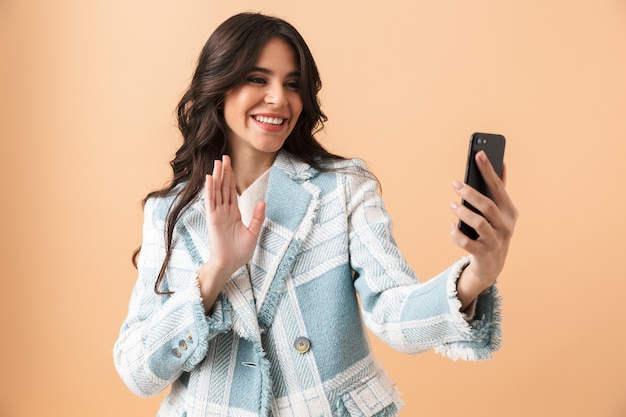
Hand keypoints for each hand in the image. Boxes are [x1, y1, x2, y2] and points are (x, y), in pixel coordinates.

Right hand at [198, 155, 265, 311]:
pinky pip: (211, 202)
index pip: (231, 192)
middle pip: (223, 188)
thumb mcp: (253, 232)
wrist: (229, 264)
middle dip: (224, 172)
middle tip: (224, 157)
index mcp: (233, 214)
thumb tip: (263, 202)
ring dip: (217, 177)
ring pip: (217, 191)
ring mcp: (217, 215)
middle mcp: (224, 211)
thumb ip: (258, 217)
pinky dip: (210, 190)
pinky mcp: (213, 220)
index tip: (230, 165)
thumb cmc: (239, 252)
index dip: (231, 178)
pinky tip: (210, 179)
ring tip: (217, 163)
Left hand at [449, 151, 517, 308]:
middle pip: (488, 206)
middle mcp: (506, 226)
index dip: (488, 170)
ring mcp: (496, 241)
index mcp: (510, 211)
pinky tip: (452, 226)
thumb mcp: (500, 212)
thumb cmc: (493, 231)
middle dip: (470, 193)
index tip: (478, 154)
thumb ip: (499, 189)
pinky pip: (467, 242)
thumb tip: (501, 162)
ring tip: (451, 205)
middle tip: (455, 184)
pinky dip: (456, 233)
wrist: (492, 264)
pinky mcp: (483, 254)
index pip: (498, 187)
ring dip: (463, 212)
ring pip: (479, 224)